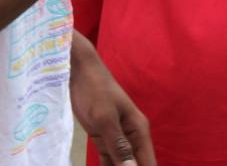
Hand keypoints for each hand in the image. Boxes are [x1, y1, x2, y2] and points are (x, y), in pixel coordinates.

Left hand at [70, 33, 154, 165]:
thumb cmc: (94, 90)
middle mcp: (132, 136)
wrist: (78, 71)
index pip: (148, 164)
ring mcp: (118, 137)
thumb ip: (119, 146)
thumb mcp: (105, 119)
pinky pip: (109, 160)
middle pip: (137, 165)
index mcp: (138, 130)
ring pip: (122, 165)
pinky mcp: (103, 137)